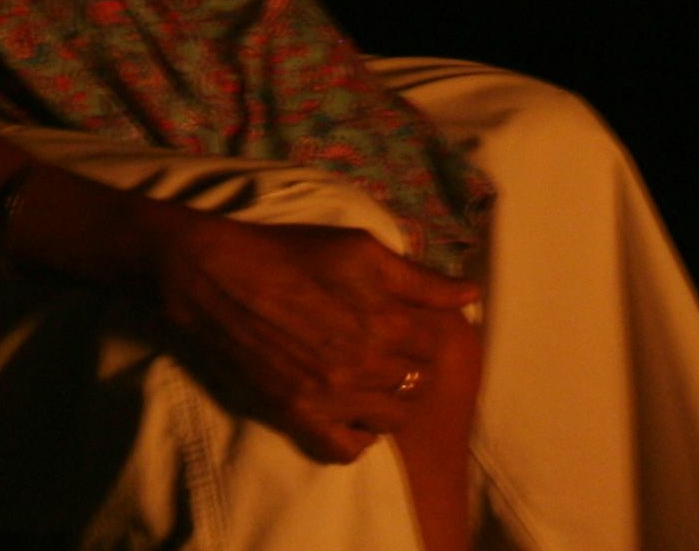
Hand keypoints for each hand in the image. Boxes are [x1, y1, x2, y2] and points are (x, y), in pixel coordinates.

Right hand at [151, 212, 479, 464]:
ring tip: (368, 375)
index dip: (423, 330)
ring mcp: (333, 397)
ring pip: (392, 419)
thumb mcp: (364, 250)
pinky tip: (350, 408)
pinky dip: (357, 434)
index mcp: (385, 319)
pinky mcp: (302, 418)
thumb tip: (473, 294)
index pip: (436, 343)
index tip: (406, 321)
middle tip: (386, 345)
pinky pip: (350, 449)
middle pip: (418, 382)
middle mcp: (365, 364)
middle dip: (409, 363)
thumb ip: (421, 279)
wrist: (224, 279)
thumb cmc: (296, 254)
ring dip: (388, 399)